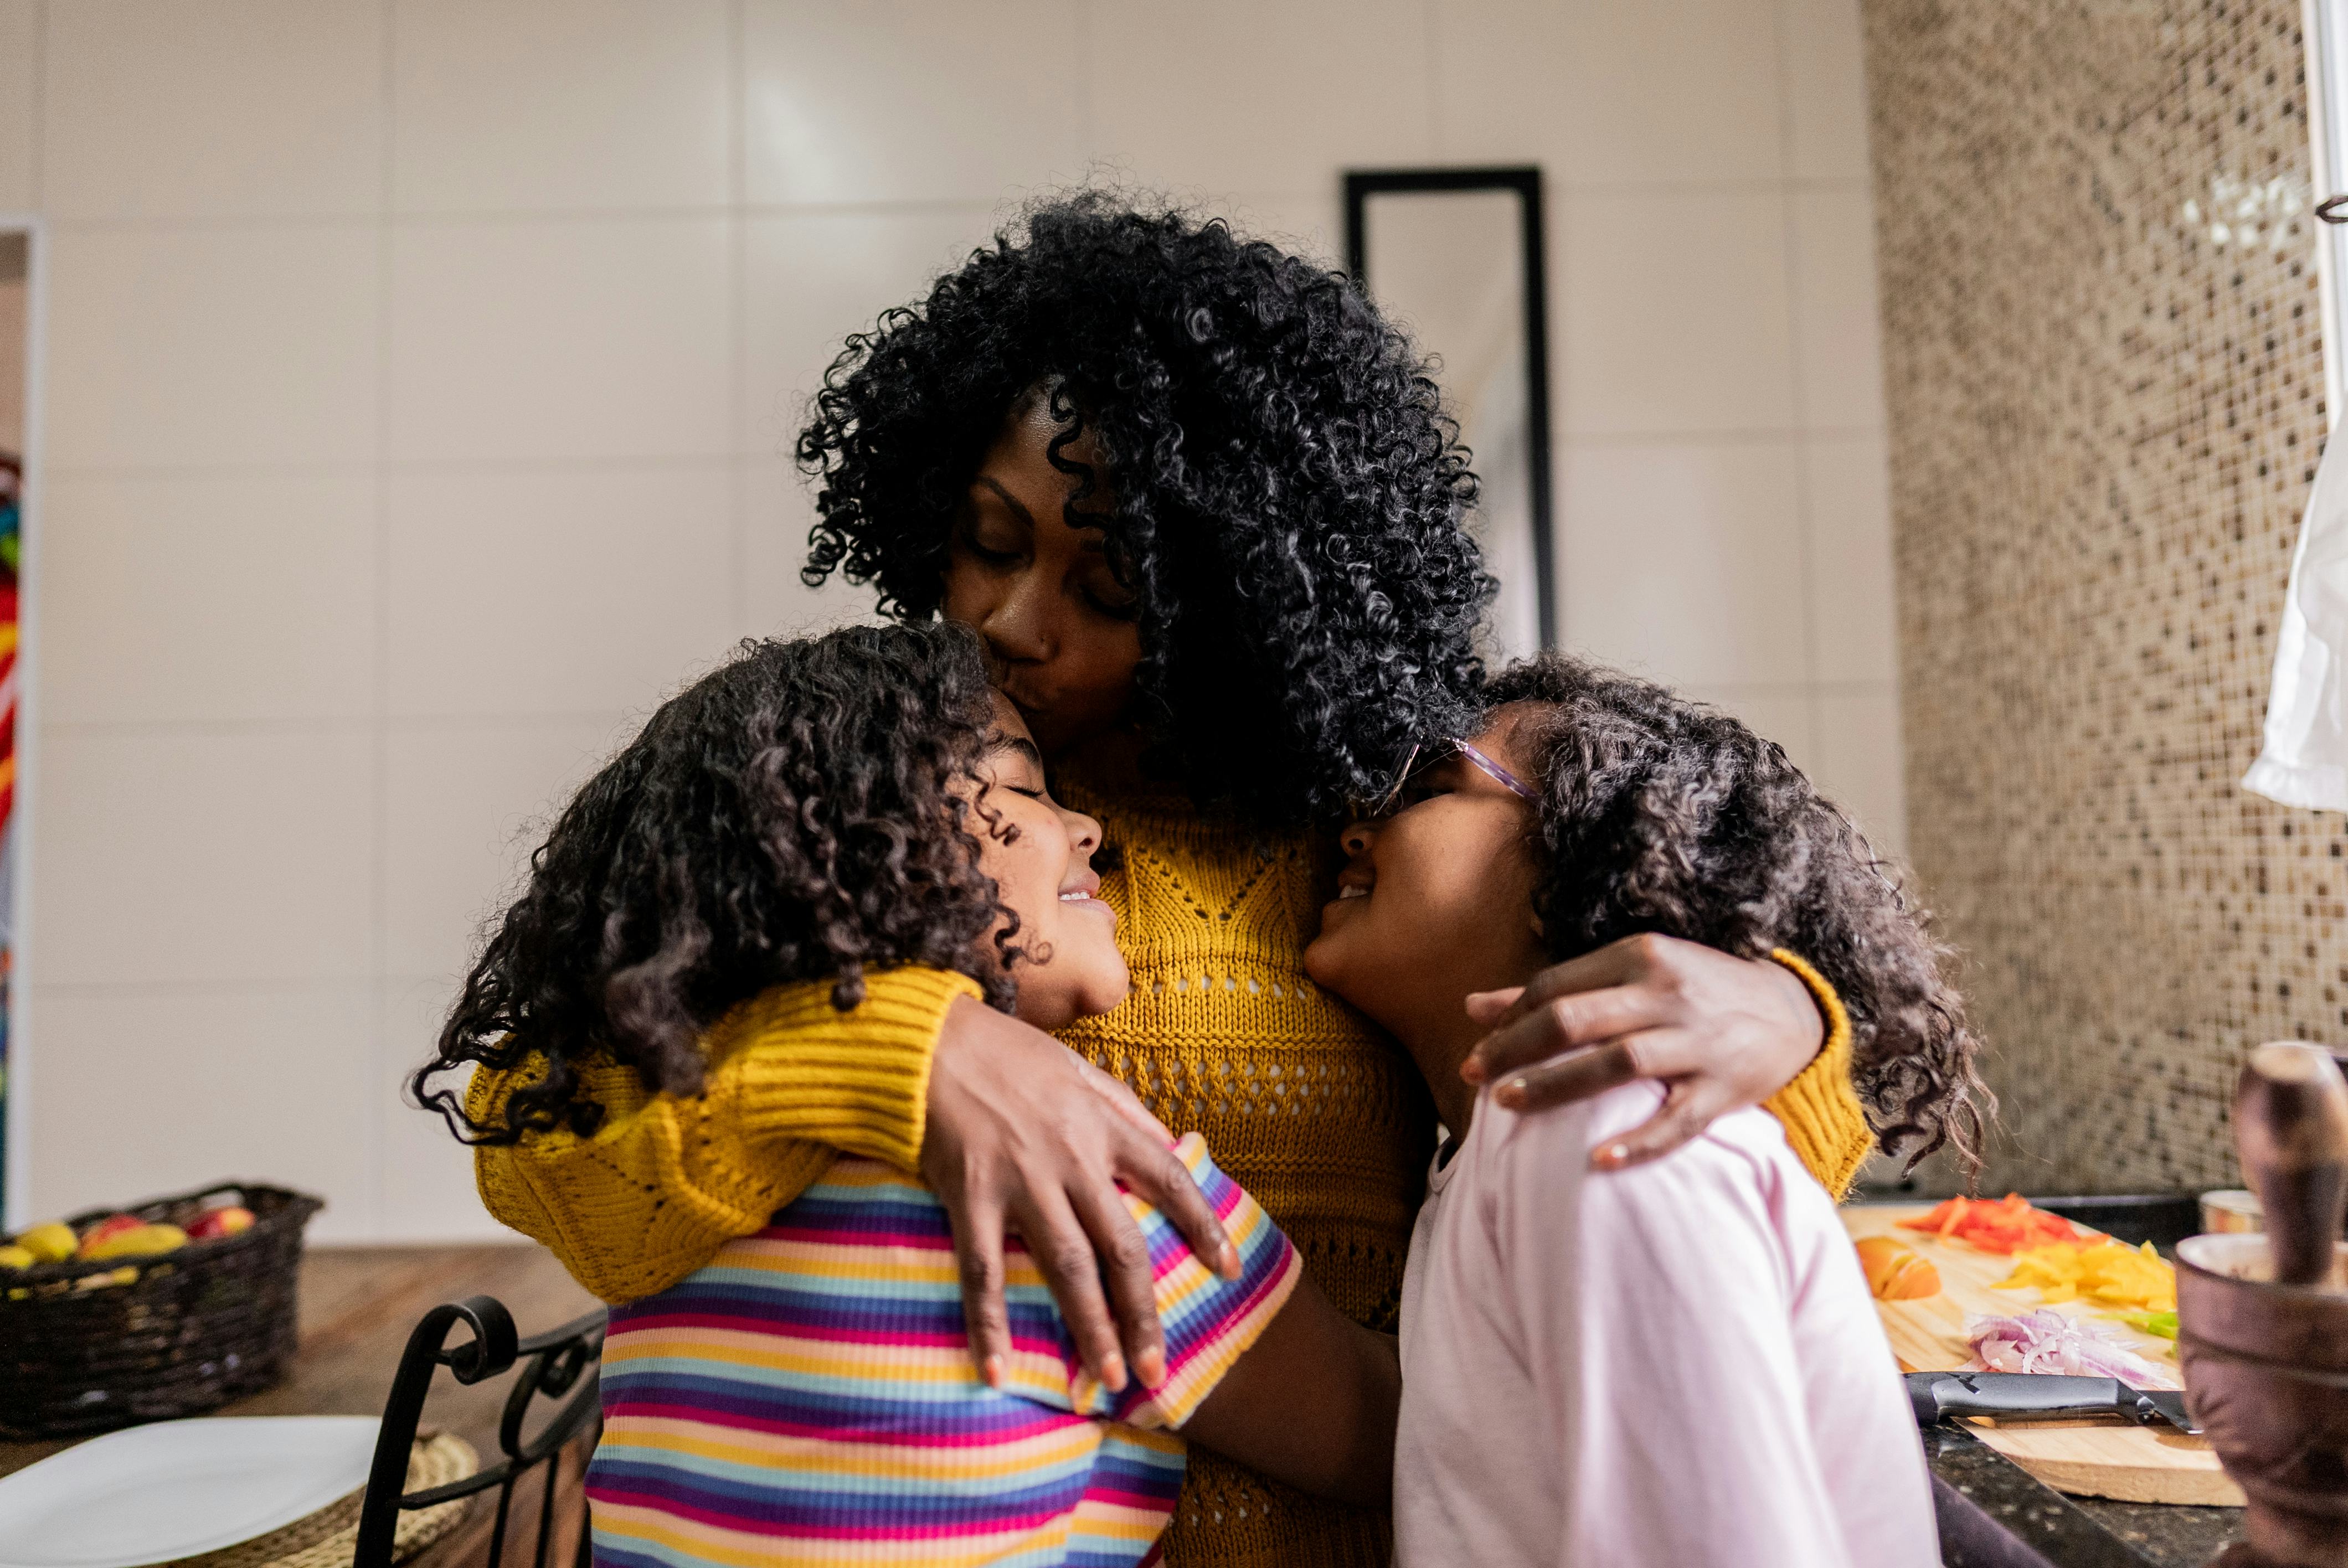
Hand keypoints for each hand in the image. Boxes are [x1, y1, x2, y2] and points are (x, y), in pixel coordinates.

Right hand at [919, 995, 1237, 1394]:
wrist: (927, 1043)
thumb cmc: (1004, 1053)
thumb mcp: (1077, 1067)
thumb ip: (1125, 1107)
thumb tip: (1172, 1142)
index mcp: (1102, 1126)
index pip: (1170, 1180)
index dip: (1203, 1226)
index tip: (1229, 1270)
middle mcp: (1071, 1160)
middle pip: (1121, 1247)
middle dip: (1143, 1314)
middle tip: (1159, 1371)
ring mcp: (1021, 1182)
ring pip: (1067, 1268)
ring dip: (1091, 1329)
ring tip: (1111, 1381)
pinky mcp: (970, 1197)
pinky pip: (983, 1272)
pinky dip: (989, 1325)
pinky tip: (996, 1372)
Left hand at [1459, 933, 1823, 1170]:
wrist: (1790, 1011)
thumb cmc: (1693, 992)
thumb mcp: (1631, 973)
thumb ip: (1557, 990)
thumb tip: (1474, 1006)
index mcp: (1640, 956)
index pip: (1557, 986)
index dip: (1509, 1020)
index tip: (1476, 1050)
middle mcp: (1667, 993)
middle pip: (1576, 1019)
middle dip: (1517, 1049)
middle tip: (1476, 1078)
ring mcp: (1697, 1042)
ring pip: (1618, 1063)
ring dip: (1558, 1085)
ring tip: (1509, 1104)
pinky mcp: (1724, 1088)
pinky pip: (1677, 1120)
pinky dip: (1638, 1142)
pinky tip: (1598, 1159)